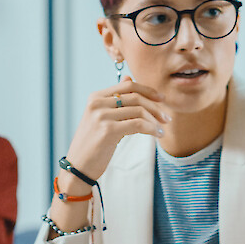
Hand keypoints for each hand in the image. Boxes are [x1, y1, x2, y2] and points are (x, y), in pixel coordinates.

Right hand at [60, 77, 169, 192]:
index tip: (161, 99)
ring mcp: (101, 116)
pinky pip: (138, 125)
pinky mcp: (108, 130)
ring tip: (163, 129)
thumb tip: (129, 77)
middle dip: (155, 107)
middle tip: (166, 118)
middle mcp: (97, 103)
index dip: (148, 90)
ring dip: (155, 120)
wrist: (78, 166)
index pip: (128, 85)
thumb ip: (115, 99)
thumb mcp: (102, 117)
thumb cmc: (92, 143)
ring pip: (139, 111)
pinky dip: (152, 129)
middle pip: (135, 97)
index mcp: (96, 97)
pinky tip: (158, 134)